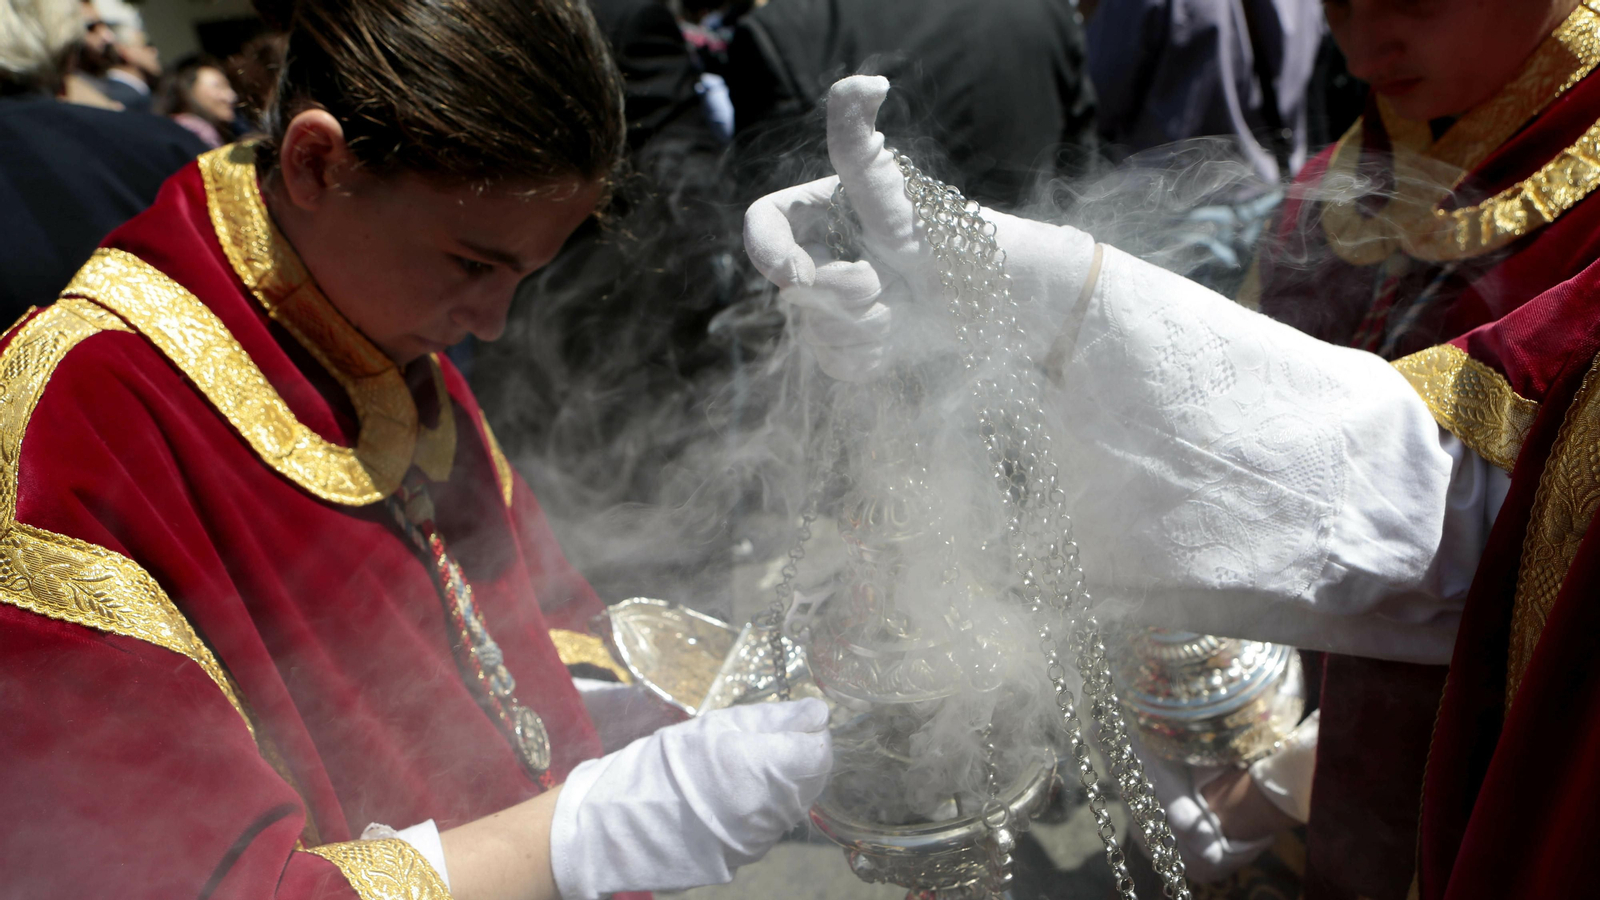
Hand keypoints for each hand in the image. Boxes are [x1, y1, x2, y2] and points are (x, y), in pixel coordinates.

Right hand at [549, 697, 832, 899]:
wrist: (621, 825)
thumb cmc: (663, 767)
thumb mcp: (714, 726)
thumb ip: (771, 719)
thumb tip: (818, 711)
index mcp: (758, 770)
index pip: (818, 753)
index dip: (812, 733)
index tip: (797, 723)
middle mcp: (766, 810)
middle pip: (812, 780)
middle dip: (799, 757)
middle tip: (770, 739)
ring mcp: (759, 838)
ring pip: (795, 803)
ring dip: (785, 782)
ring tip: (749, 765)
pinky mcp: (748, 855)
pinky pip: (774, 824)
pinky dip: (767, 805)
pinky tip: (740, 792)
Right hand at [743, 75, 1093, 380]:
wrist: (993, 297)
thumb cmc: (944, 236)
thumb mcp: (891, 195)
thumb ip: (858, 143)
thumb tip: (867, 80)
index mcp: (820, 213)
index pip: (762, 224)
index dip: (766, 251)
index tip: (796, 274)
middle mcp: (823, 254)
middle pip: (790, 290)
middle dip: (839, 295)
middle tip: (882, 285)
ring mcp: (836, 301)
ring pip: (813, 331)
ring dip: (859, 328)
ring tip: (899, 309)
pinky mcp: (855, 341)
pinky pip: (833, 361)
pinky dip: (866, 357)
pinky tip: (896, 338)